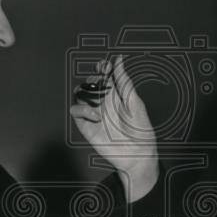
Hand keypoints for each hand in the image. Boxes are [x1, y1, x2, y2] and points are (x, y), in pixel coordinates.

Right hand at [69, 55, 158, 199]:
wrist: (138, 155)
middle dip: (93, 79)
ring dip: (86, 93)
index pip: (104, 75)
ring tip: (98, 101)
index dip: (102, 68)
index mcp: (116, 94)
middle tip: (101, 85)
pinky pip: (75, 111)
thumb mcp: (135, 102)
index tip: (103, 66)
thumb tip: (119, 60)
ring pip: (79, 94)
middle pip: (90, 82)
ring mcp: (94, 112)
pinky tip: (95, 116)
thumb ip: (124, 81)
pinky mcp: (86, 125)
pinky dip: (82, 110)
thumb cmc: (141, 131)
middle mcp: (104, 102)